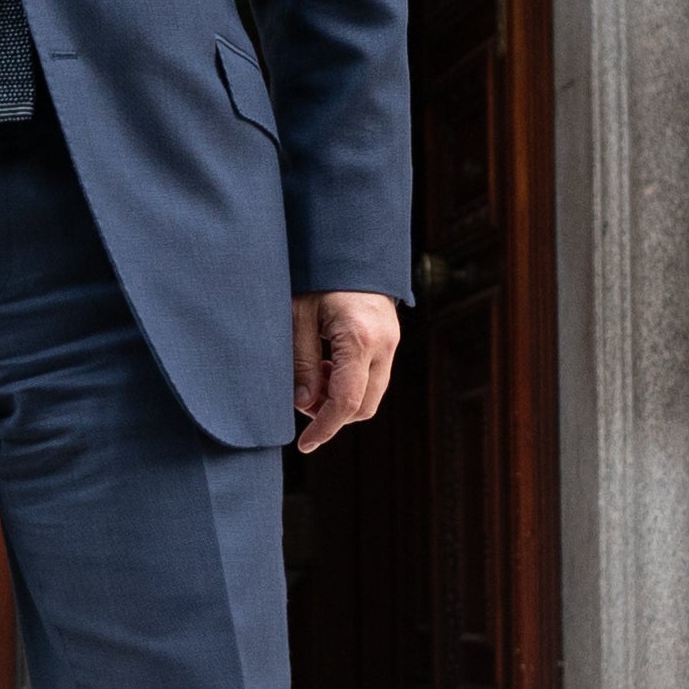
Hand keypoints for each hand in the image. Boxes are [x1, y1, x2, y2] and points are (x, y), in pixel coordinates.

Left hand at [291, 290, 398, 454]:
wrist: (348, 244)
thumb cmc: (317, 274)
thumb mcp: (296, 314)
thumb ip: (300, 361)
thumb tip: (303, 404)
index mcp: (359, 337)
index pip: (346, 401)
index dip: (324, 428)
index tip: (304, 444)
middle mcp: (384, 343)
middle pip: (365, 406)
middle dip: (332, 415)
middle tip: (301, 400)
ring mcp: (392, 341)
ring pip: (371, 394)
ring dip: (340, 398)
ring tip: (313, 373)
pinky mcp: (390, 339)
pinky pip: (373, 377)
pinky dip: (350, 383)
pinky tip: (327, 364)